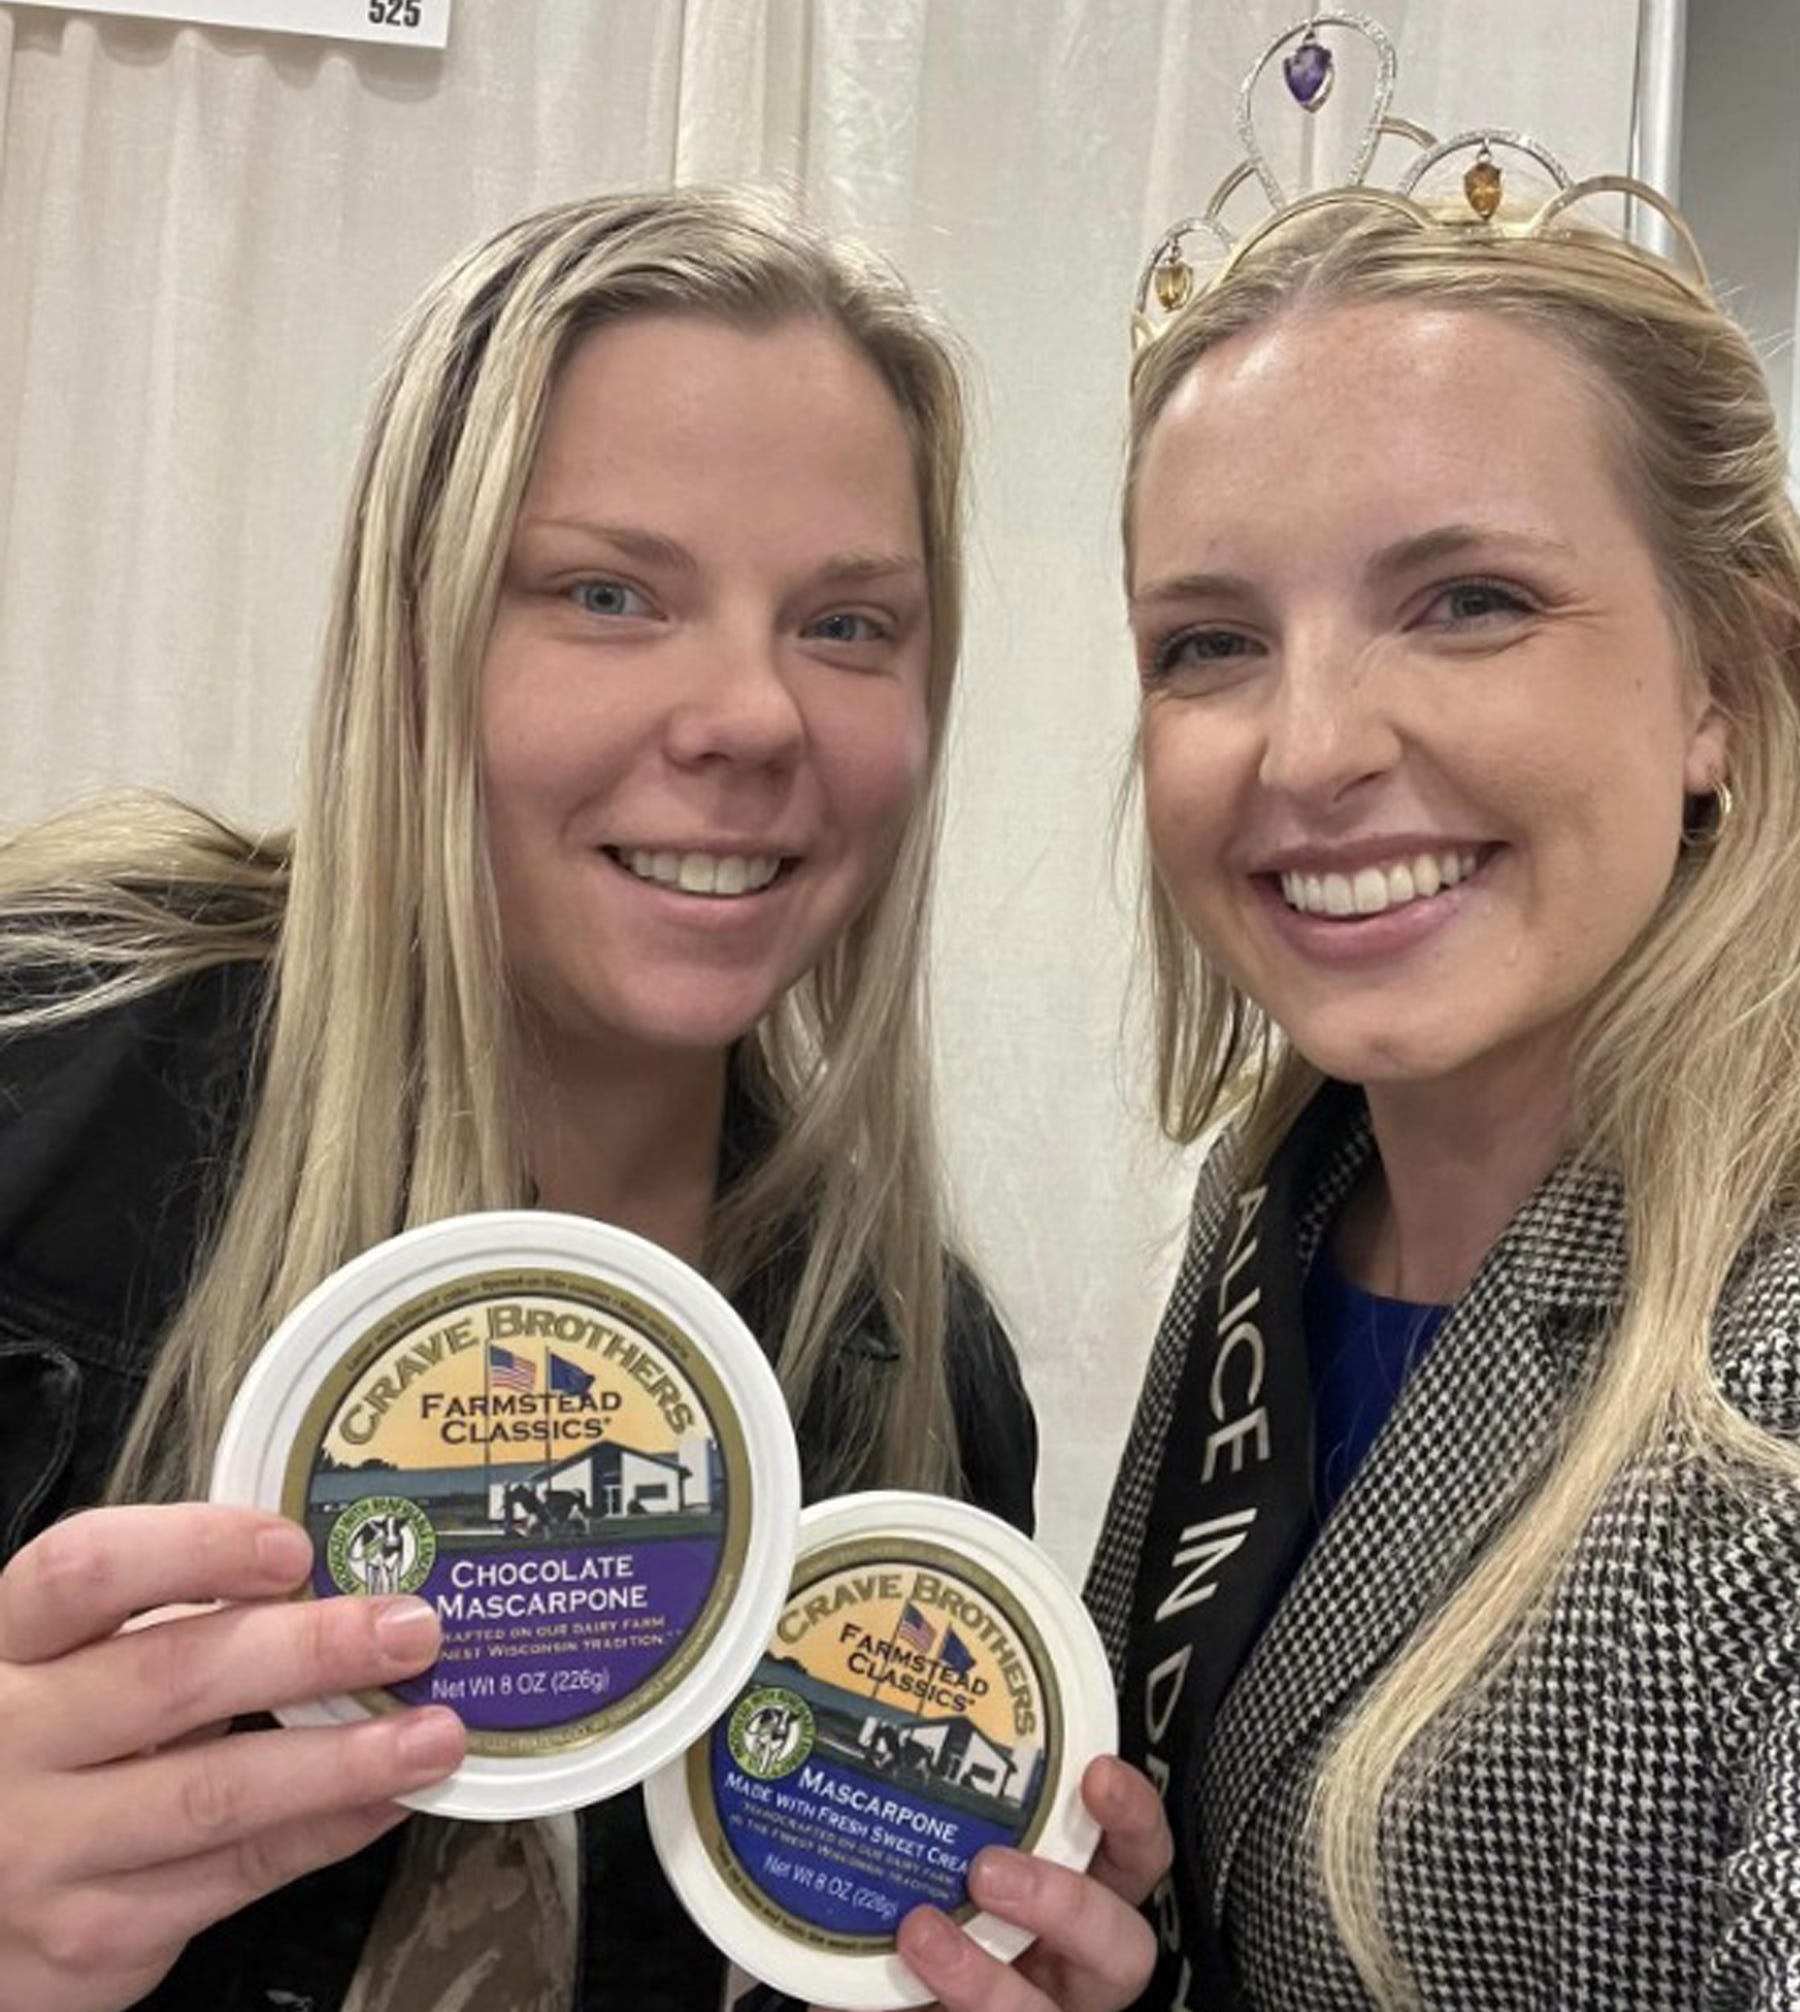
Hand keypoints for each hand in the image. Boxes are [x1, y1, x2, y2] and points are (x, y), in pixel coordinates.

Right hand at [0, 1502, 464, 2011]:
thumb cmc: (36, 1756)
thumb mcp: (60, 1674)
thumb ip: (158, 1630)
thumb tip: (331, 1588)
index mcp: (4, 1648)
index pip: (85, 1570)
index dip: (195, 1548)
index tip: (294, 1549)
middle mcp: (8, 1745)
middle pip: (170, 1678)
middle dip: (310, 1649)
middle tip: (411, 1630)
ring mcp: (43, 1850)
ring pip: (214, 1793)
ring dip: (343, 1760)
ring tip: (433, 1733)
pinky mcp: (89, 1938)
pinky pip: (232, 1877)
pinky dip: (324, 1833)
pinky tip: (386, 1799)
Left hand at [818, 1755, 1169, 2011]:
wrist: (885, 1983)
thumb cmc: (930, 1897)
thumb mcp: (953, 1849)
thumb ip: (950, 1811)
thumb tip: (892, 1741)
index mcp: (1084, 1900)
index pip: (1139, 1857)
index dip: (1133, 1818)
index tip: (1096, 1774)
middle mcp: (1076, 1968)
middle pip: (1123, 1948)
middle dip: (1066, 1905)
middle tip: (988, 1869)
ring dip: (985, 1982)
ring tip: (919, 1933)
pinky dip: (916, 2010)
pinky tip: (876, 1987)